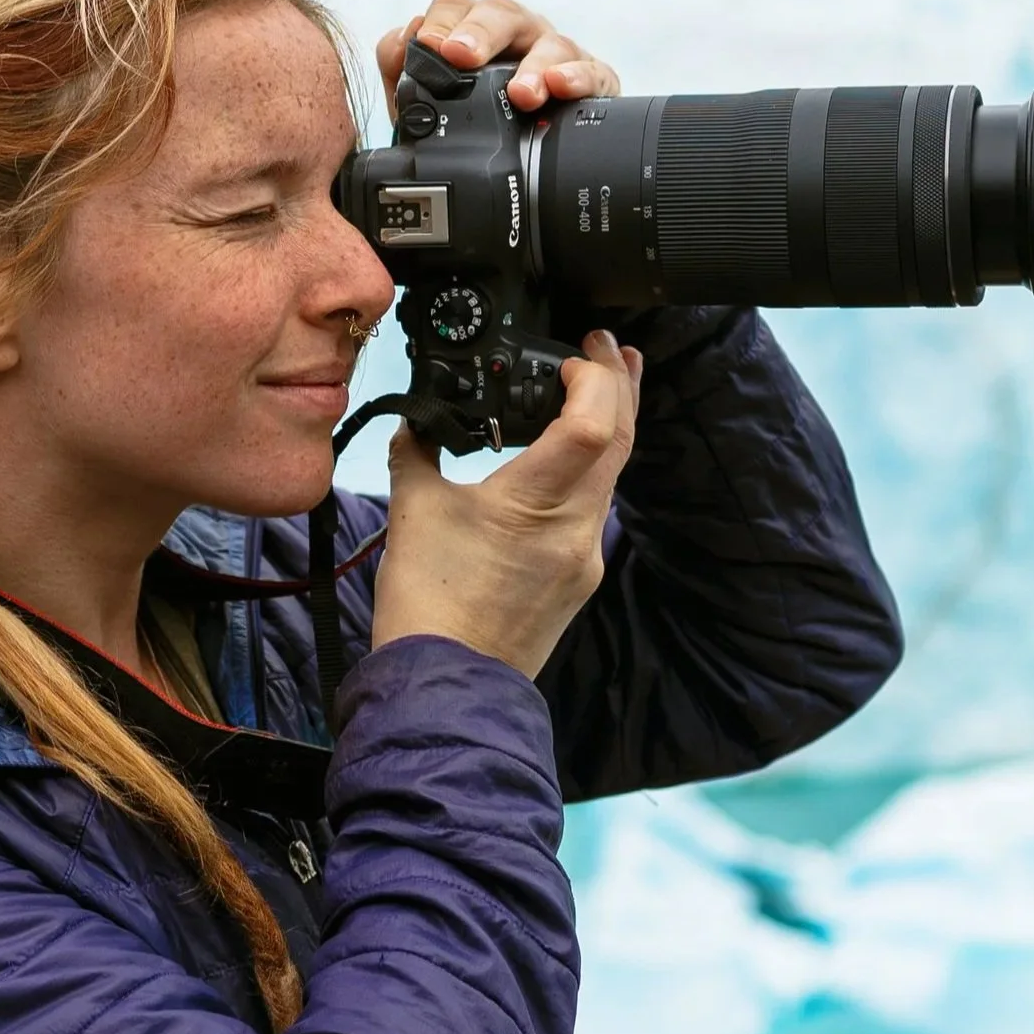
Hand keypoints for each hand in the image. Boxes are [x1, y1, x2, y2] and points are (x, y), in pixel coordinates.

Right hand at [371, 331, 643, 678]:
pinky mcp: (577, 578)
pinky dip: (590, 469)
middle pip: (620, 440)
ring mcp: (583, 556)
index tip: (574, 355)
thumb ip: (417, 452)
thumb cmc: (428, 607)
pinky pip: (594, 508)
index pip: (593, 422)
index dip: (593, 377)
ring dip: (610, 426)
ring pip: (612, 474)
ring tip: (599, 389)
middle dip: (619, 385)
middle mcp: (575, 528)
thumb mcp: (413, 512)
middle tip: (610, 347)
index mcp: (535, 503)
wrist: (445, 686)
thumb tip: (417, 426)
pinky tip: (569, 459)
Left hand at [374, 0, 619, 118]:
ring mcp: (556, 56)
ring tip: (521, 94)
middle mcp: (516, 37)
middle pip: (501, 14)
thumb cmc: (476, 130)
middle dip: (480, 32)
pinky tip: (562, 86)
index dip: (441, 22)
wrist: (527, 173)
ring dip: (533, 64)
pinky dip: (577, 76)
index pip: (456, 8)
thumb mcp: (432, 109)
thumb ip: (404, 74)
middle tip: (461, 57)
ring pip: (549, 43)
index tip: (430, 47)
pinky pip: (591, 71)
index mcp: (474, 35)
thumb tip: (399, 41)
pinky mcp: (593, 82)